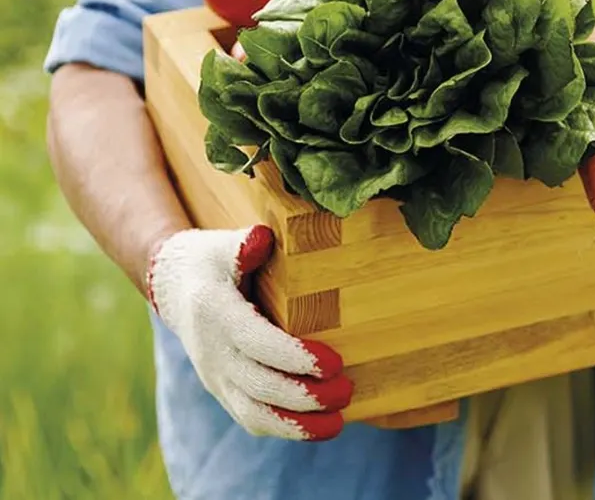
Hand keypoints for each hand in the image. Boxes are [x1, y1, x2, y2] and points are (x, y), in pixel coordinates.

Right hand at [146, 225, 351, 440]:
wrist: (175, 289)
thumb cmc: (210, 261)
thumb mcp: (222, 245)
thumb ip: (243, 245)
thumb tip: (261, 239)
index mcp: (216, 314)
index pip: (257, 343)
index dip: (294, 357)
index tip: (334, 363)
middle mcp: (213, 352)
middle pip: (259, 385)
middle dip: (305, 395)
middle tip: (347, 391)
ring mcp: (217, 376)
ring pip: (254, 413)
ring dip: (297, 425)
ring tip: (338, 423)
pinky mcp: (224, 391)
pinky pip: (252, 418)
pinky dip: (285, 428)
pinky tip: (320, 427)